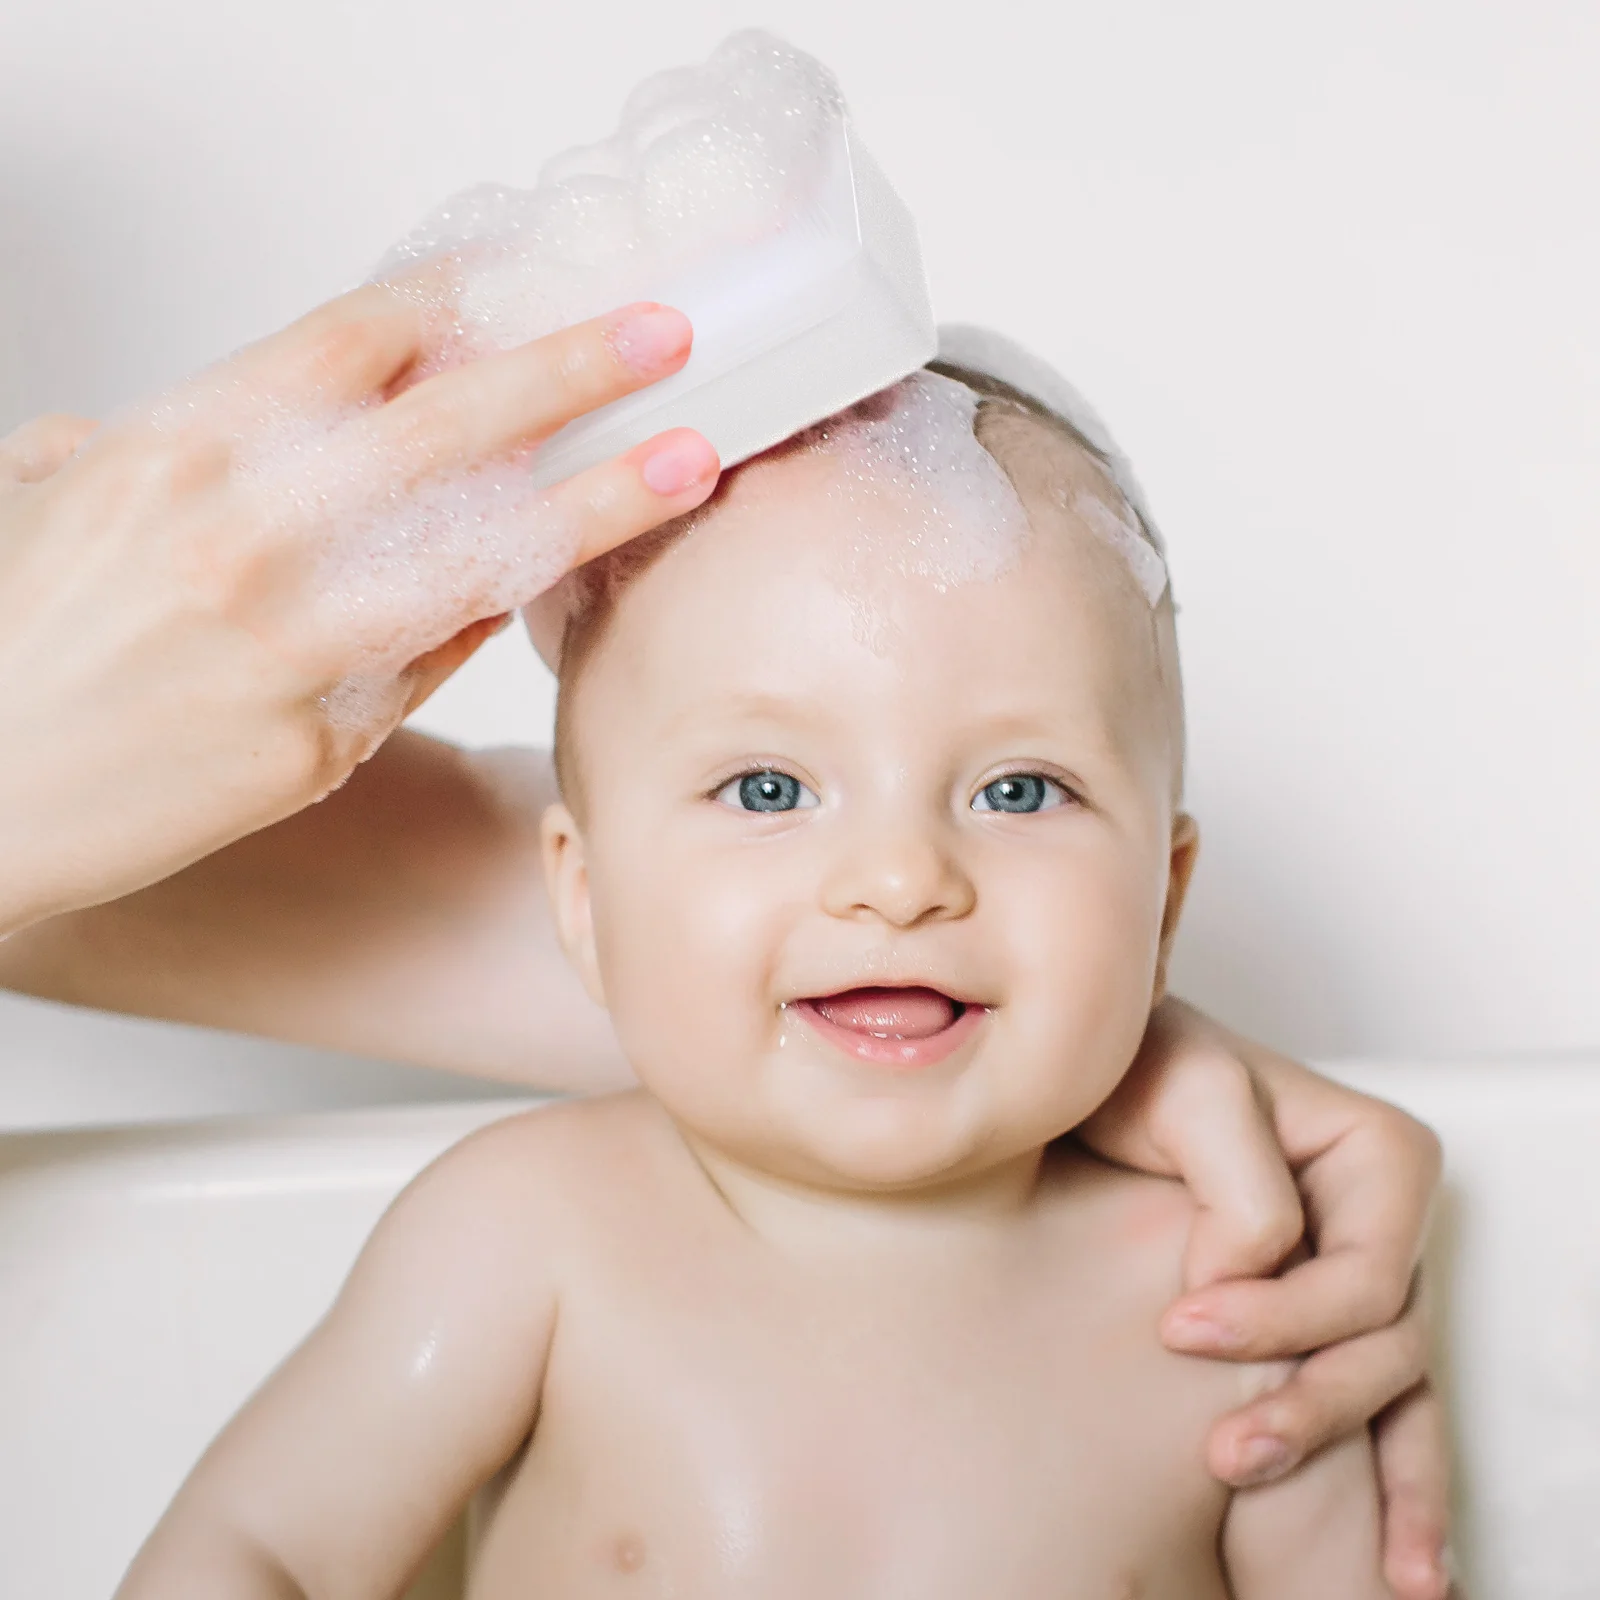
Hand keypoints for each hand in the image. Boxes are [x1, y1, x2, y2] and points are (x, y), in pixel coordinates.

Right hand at [0, 289, 718, 936]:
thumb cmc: (17, 637)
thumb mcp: (55, 494)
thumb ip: (177, 440)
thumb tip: (289, 410)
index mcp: (175, 452)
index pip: (344, 344)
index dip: (454, 303)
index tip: (532, 282)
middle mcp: (241, 540)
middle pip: (441, 429)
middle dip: (569, 375)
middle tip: (664, 342)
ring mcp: (287, 648)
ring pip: (473, 554)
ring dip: (594, 502)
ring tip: (686, 465)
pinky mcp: (316, 742)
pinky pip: (432, 659)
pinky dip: (496, 609)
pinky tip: (563, 572)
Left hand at [1079, 998, 1450, 1599]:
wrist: (1084, 1084)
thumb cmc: (1137, 1066)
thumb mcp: (1186, 1087)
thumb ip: (1239, 1180)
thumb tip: (1255, 1274)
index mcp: (1376, 1155)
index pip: (1367, 1277)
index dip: (1289, 1319)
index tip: (1181, 1326)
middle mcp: (1382, 1222)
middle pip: (1382, 1346)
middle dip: (1310, 1407)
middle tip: (1221, 1452)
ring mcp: (1355, 1274)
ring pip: (1384, 1391)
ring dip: (1334, 1456)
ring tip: (1247, 1487)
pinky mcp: (1317, 1318)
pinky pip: (1378, 1410)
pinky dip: (1390, 1488)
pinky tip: (1399, 1571)